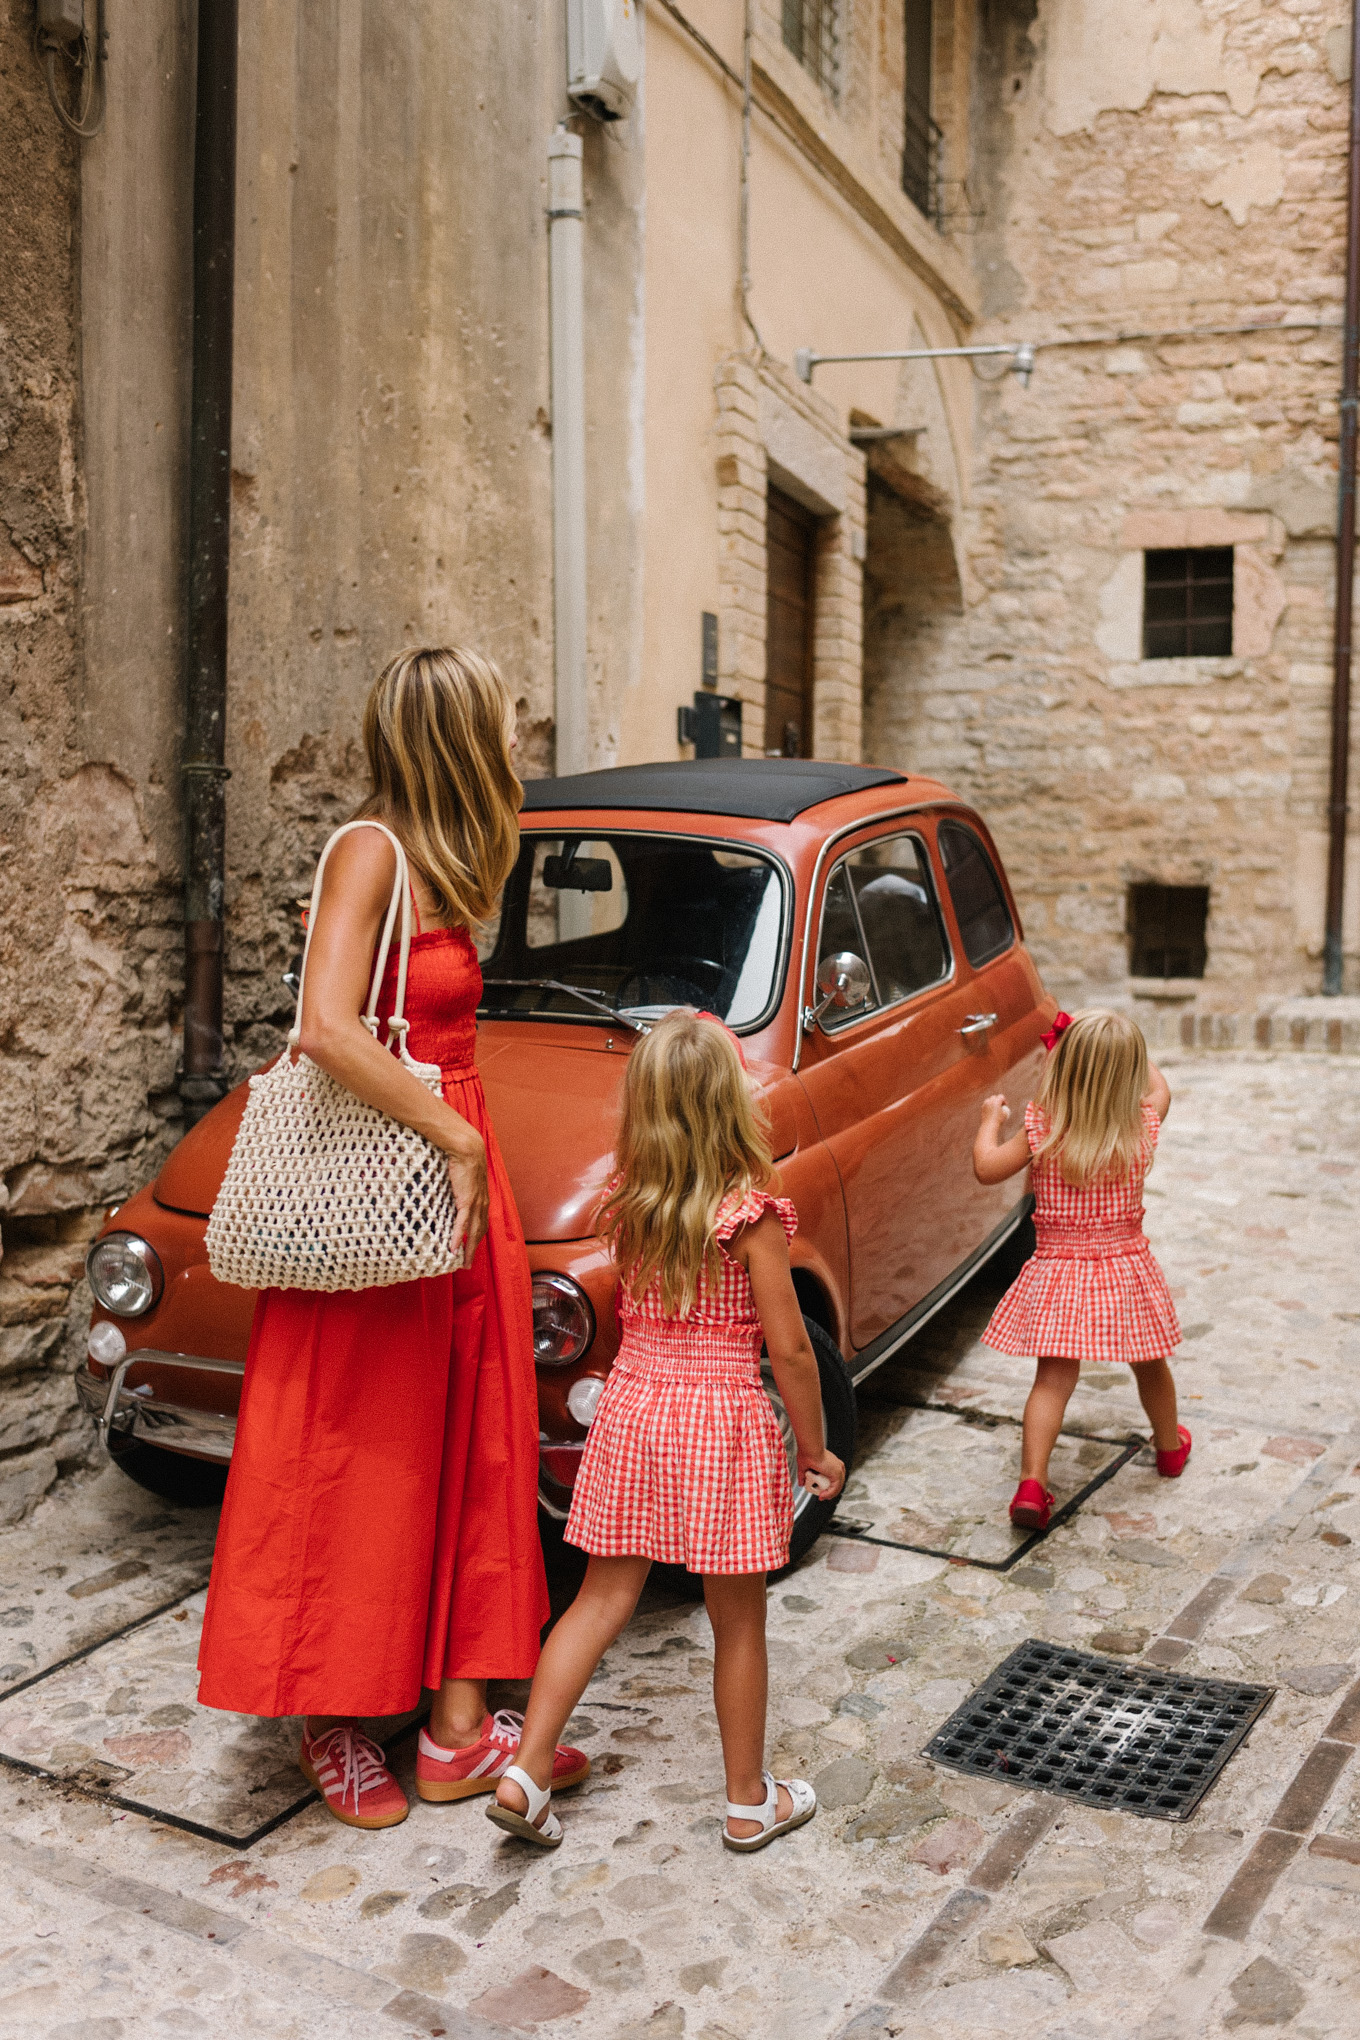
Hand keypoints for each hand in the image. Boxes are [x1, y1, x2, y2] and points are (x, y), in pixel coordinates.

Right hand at [444, 1134, 488, 1264]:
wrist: (467, 1149)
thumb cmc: (464, 1160)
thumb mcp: (465, 1178)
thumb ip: (462, 1188)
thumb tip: (455, 1191)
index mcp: (483, 1199)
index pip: (481, 1224)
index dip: (476, 1239)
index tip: (471, 1249)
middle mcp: (482, 1204)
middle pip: (479, 1233)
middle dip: (473, 1250)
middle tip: (467, 1264)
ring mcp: (476, 1204)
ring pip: (472, 1232)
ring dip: (467, 1250)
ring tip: (462, 1263)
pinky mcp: (467, 1201)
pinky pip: (462, 1224)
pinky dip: (457, 1238)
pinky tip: (452, 1248)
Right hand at [798, 1446, 844, 1500]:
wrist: (810, 1449)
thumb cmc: (807, 1453)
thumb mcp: (804, 1467)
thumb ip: (803, 1476)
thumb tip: (801, 1483)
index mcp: (832, 1463)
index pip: (834, 1478)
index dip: (828, 1487)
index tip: (821, 1492)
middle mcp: (837, 1466)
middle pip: (837, 1483)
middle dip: (829, 1492)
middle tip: (821, 1496)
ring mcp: (839, 1469)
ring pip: (837, 1487)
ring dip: (828, 1494)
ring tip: (821, 1496)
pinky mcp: (837, 1473)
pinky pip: (835, 1488)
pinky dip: (829, 1494)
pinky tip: (823, 1496)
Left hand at [980, 1093, 1010, 1128]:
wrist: (989, 1125)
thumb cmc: (999, 1120)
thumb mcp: (1005, 1115)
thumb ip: (1006, 1109)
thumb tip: (1005, 1107)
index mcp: (996, 1101)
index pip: (1001, 1097)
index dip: (1004, 1100)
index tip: (1005, 1106)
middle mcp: (990, 1101)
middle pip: (995, 1097)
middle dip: (998, 1100)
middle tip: (1000, 1106)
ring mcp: (985, 1104)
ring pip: (989, 1100)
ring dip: (992, 1102)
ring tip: (995, 1108)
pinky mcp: (982, 1107)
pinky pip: (986, 1104)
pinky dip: (988, 1106)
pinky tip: (991, 1111)